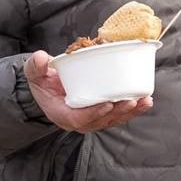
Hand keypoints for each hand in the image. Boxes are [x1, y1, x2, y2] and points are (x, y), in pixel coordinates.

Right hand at [24, 51, 152, 132]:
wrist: (48, 88)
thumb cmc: (42, 81)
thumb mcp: (35, 73)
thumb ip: (36, 67)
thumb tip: (41, 58)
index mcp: (61, 113)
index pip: (77, 119)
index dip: (93, 113)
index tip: (106, 104)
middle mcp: (77, 120)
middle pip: (100, 121)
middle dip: (117, 113)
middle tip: (131, 101)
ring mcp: (91, 119)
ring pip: (112, 120)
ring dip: (129, 112)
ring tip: (144, 101)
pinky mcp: (101, 114)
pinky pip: (117, 116)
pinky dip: (132, 110)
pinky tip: (145, 101)